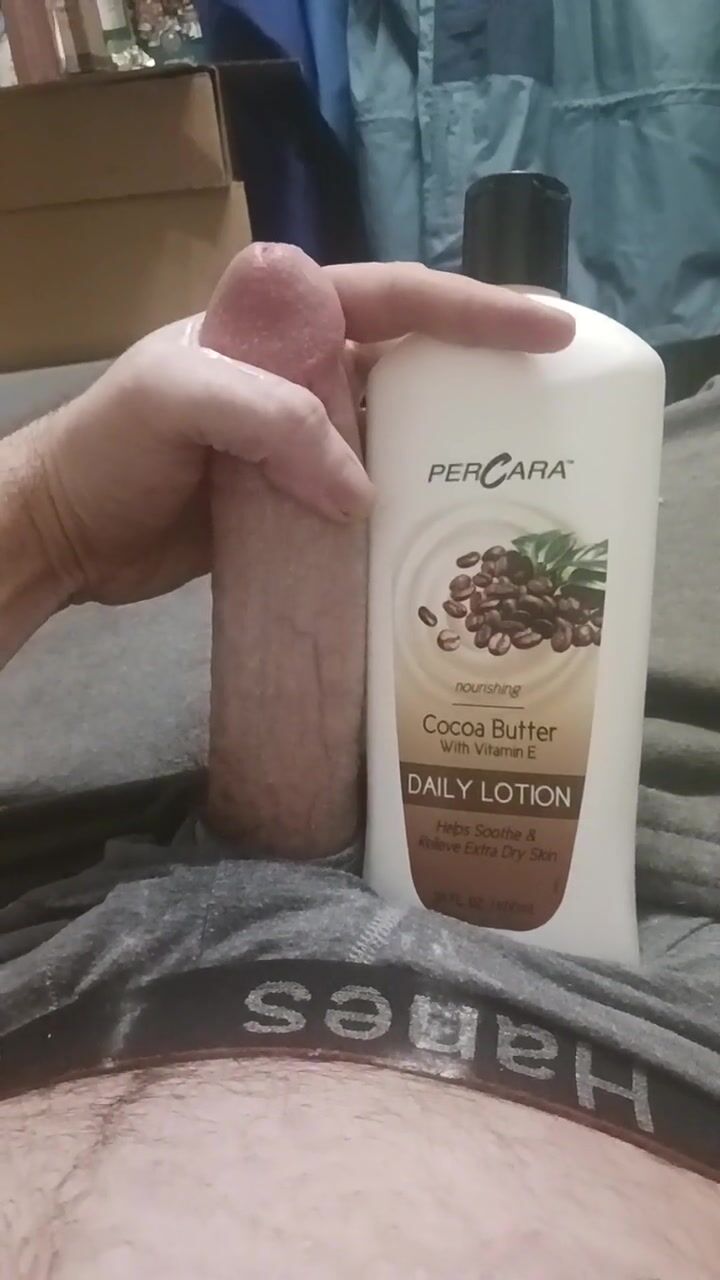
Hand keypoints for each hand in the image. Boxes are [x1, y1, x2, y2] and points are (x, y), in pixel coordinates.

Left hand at [13, 259, 573, 608]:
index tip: (549, 329)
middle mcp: (300, 372)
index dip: (473, 310)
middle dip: (481, 376)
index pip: (391, 298)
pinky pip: (367, 495)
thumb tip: (362, 490)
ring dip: (451, 452)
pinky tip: (446, 537)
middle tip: (553, 410)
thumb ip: (268, 418)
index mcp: (279, 322)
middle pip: (410, 362)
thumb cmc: (108, 449)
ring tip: (518, 481)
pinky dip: (406, 511)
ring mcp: (299, 440)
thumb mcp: (173, 401)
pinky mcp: (296, 500)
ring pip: (395, 433)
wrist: (64, 534)